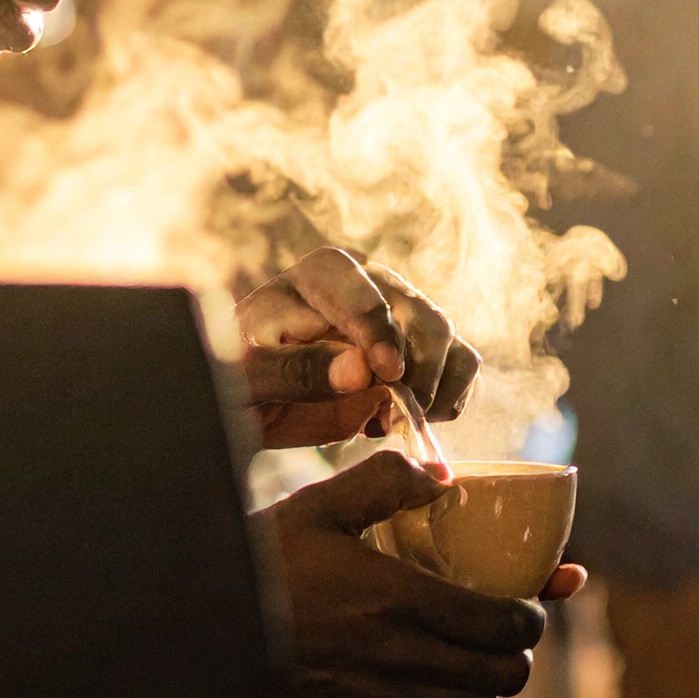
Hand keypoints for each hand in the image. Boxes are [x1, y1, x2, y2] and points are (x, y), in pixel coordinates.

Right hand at [217, 452, 552, 697]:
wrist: (200, 629)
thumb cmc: (261, 561)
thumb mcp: (319, 504)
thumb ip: (385, 481)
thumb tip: (443, 476)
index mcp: (400, 597)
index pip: (505, 624)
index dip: (533, 615)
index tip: (528, 602)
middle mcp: (399, 656)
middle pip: (505, 676)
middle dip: (519, 653)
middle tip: (507, 632)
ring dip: (488, 689)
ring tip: (474, 662)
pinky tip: (437, 691)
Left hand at [239, 248, 481, 448]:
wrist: (249, 394)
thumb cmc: (237, 377)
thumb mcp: (245, 378)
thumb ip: (295, 371)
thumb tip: (362, 371)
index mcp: (325, 274)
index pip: (367, 300)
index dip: (381, 338)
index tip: (388, 376)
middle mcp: (373, 284)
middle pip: (425, 320)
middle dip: (418, 374)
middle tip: (390, 418)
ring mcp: (401, 316)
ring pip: (451, 344)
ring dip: (436, 392)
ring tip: (390, 423)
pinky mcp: (419, 352)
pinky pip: (461, 369)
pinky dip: (445, 403)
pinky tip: (398, 423)